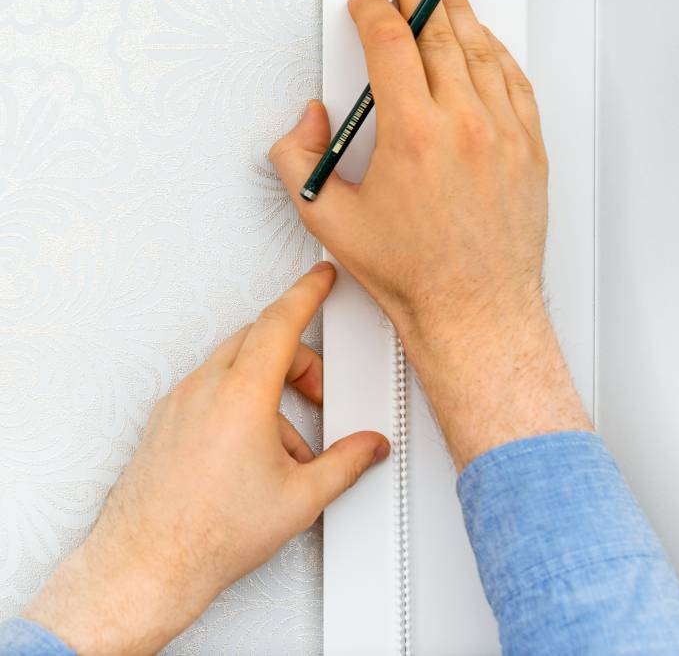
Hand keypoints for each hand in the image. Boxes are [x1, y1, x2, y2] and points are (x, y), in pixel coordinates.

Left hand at [24, 263, 388, 655]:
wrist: (148, 564)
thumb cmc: (209, 534)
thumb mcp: (299, 499)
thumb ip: (346, 464)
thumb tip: (367, 448)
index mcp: (242, 395)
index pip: (281, 321)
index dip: (308, 292)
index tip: (321, 276)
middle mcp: (206, 388)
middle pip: (260, 337)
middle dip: (296, 355)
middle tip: (316, 390)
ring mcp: (180, 401)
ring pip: (233, 363)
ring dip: (266, 384)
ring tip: (284, 440)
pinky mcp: (166, 419)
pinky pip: (209, 387)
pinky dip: (236, 399)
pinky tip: (249, 447)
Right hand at [270, 0, 591, 467]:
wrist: (476, 309)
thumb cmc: (415, 273)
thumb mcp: (331, 219)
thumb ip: (299, 160)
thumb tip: (308, 121)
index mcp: (414, 134)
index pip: (391, 41)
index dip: (373, 10)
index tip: (364, 4)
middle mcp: (464, 124)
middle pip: (440, 29)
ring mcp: (503, 132)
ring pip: (481, 47)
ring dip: (458, 11)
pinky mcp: (528, 147)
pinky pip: (513, 79)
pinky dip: (495, 50)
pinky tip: (484, 40)